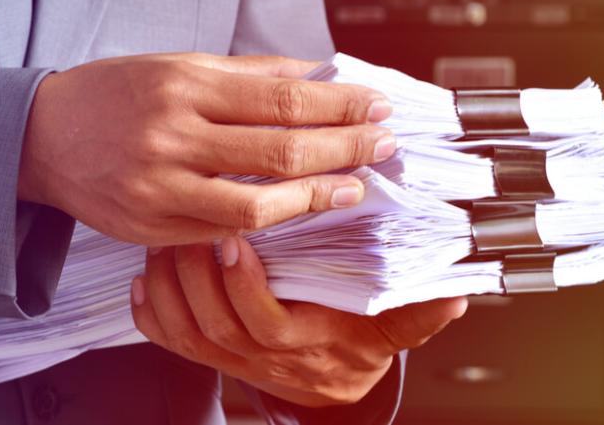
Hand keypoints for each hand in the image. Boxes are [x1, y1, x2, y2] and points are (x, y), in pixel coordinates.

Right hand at [18, 53, 395, 245]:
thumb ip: (253, 75)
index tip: (378, 108)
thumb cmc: (120, 94)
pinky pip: (225, 230)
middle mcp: (172, 136)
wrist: (42, 137)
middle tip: (383, 145)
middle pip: (281, 150)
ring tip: (354, 187)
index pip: (284, 99)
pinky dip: (269, 221)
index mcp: (185, 85)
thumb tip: (323, 77)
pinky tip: (298, 207)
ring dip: (316, 197)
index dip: (340, 106)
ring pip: (257, 203)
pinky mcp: (152, 228)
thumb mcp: (182, 65)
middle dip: (344, 148)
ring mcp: (160, 188)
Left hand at [130, 236, 466, 406]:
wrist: (336, 381)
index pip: (268, 324)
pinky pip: (171, 342)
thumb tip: (458, 293)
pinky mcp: (212, 355)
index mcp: (309, 346)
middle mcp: (265, 360)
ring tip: (164, 238)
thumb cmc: (361, 341)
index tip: (236, 239)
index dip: (245, 287)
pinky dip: (152, 312)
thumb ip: (423, 311)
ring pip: (187, 332)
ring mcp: (234, 361)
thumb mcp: (398, 326)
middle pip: (216, 326)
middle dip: (197, 277)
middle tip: (187, 223)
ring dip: (170, 287)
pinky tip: (144, 278)